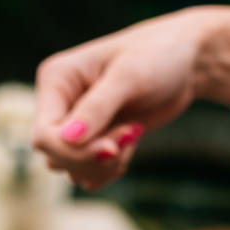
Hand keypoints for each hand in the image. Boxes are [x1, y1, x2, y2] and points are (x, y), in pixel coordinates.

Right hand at [31, 8, 214, 188]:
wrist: (185, 61)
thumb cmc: (157, 55)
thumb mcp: (128, 77)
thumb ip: (97, 108)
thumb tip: (67, 139)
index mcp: (56, 79)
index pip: (43, 135)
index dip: (74, 151)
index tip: (113, 147)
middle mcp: (59, 103)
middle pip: (55, 157)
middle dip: (94, 158)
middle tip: (131, 134)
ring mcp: (75, 123)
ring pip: (71, 169)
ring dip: (104, 165)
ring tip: (133, 134)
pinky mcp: (94, 139)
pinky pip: (88, 173)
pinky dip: (110, 169)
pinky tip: (131, 143)